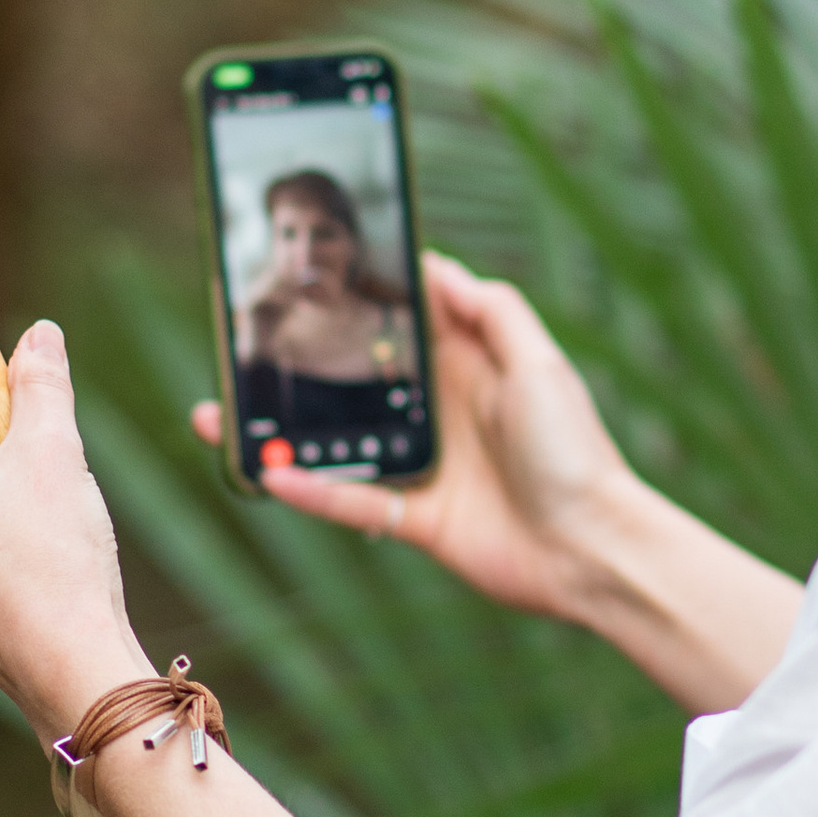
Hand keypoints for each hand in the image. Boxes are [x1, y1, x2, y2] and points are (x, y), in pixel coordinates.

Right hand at [193, 253, 641, 629]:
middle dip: (303, 367)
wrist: (594, 548)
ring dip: (284, 432)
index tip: (312, 276)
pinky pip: (351, 502)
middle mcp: (444, 414)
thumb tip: (439, 268)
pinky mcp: (419, 520)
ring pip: (340, 442)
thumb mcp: (541, 365)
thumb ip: (493, 313)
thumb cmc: (575, 452)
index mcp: (472, 369)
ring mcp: (428, 467)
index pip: (408, 324)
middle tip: (244, 345)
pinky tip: (265, 475)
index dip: (365, 301)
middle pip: (358, 382)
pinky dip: (310, 492)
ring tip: (223, 414)